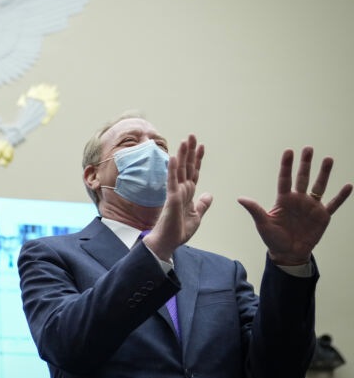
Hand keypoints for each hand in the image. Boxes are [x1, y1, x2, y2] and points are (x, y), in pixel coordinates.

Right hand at [144, 134, 213, 260]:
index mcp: (188, 193)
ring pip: (179, 170)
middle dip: (190, 151)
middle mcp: (182, 190)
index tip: (201, 146)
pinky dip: (172, 169)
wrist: (168, 242)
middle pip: (187, 167)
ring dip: (182, 155)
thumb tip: (209, 195)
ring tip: (184, 141)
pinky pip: (172, 181)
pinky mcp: (171, 198)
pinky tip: (173, 158)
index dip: (198, 159)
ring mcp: (175, 192)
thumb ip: (202, 205)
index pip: (194, 172)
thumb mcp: (196, 217)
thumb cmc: (179, 231)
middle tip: (192, 135)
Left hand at [238, 147, 352, 265]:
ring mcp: (311, 207)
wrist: (288, 253)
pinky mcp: (322, 216)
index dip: (286, 165)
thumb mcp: (263, 224)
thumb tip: (240, 198)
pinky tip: (349, 185)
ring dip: (324, 173)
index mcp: (283, 199)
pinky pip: (333, 204)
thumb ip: (255, 210)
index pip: (285, 179)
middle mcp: (298, 199)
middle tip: (308, 148)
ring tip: (328, 159)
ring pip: (319, 186)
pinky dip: (341, 196)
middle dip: (305, 163)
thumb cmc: (273, 238)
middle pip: (302, 177)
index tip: (289, 151)